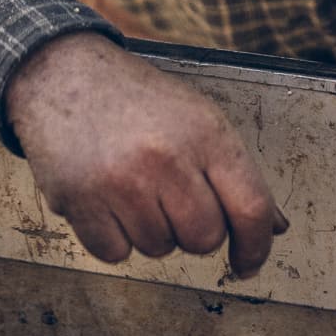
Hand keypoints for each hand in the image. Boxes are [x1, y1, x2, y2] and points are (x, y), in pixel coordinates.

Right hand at [5, 33, 288, 277]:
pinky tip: (105, 197)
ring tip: (132, 185)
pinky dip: (112, 236)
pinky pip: (115, 254)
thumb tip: (272, 227)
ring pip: (159, 249)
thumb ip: (236, 172)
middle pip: (204, 238)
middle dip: (191, 229)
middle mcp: (166, 157)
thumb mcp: (197, 117)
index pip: (251, 209)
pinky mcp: (80, 200)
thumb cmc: (136, 98)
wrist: (63, 72)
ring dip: (149, 229)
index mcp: (206, 132)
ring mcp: (121, 180)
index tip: (247, 263)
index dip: (255, 248)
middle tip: (169, 197)